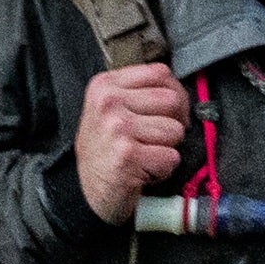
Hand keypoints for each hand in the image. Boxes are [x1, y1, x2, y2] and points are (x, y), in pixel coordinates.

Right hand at [75, 63, 192, 223]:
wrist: (86, 191)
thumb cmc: (105, 150)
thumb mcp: (111, 109)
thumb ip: (139, 92)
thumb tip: (178, 90)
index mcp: (105, 85)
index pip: (160, 73)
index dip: (176, 93)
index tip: (170, 112)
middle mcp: (108, 102)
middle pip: (172, 100)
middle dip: (175, 122)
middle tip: (158, 138)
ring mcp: (117, 128)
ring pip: (175, 130)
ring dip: (167, 149)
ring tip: (144, 155)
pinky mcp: (127, 155)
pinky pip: (171, 157)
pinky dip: (163, 169)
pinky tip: (143, 170)